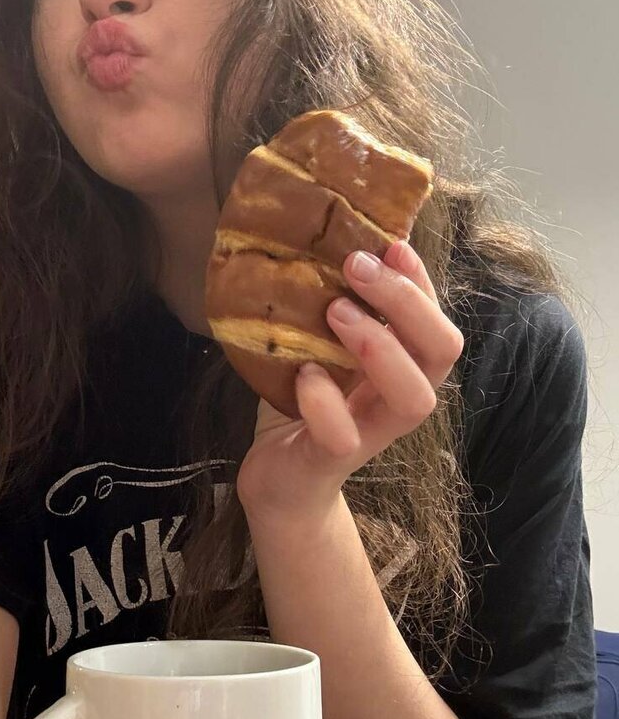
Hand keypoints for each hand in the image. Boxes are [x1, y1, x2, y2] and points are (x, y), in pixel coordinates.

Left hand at [235, 240, 464, 523]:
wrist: (277, 480)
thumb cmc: (305, 402)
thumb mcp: (322, 345)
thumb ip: (336, 306)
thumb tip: (329, 239)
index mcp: (402, 366)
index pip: (436, 319)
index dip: (422, 280)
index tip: (392, 243)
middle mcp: (398, 399)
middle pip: (442, 350)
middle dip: (406, 301)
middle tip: (356, 265)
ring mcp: (370, 432)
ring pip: (414, 398)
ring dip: (380, 346)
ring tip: (335, 311)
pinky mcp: (331, 459)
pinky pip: (343, 434)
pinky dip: (323, 400)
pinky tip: (303, 373)